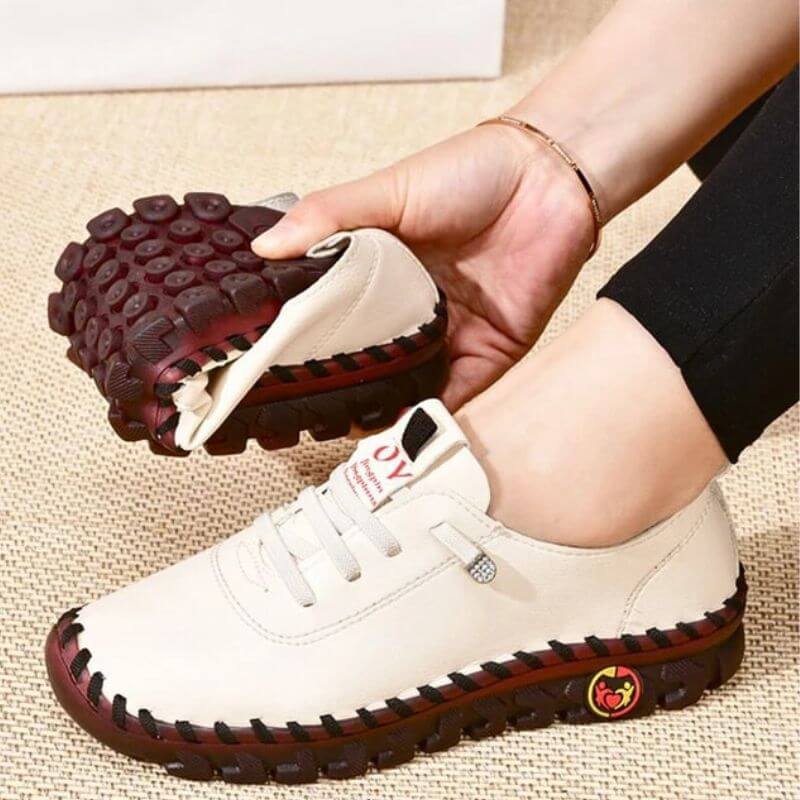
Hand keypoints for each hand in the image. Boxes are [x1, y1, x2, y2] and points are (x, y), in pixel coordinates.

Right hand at [252, 124, 594, 408]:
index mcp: (378, 274)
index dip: (304, 346)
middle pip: (366, 363)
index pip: (332, 319)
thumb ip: (327, 217)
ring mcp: (448, 337)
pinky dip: (431, 417)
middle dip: (338, 389)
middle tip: (301, 415)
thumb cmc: (469, 172)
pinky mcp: (489, 355)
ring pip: (407, 388)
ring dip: (379, 412)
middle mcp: (410, 312)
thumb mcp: (387, 190)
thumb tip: (263, 246)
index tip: (271, 372)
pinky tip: (401, 431)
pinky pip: (457, 397)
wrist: (549, 176)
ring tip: (342, 433)